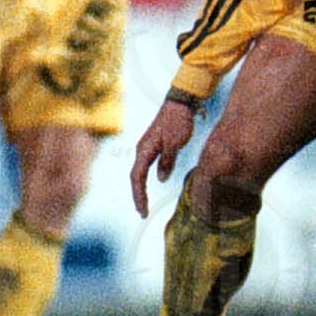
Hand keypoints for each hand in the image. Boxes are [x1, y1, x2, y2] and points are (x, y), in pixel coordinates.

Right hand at [130, 99, 195, 216]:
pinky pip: (145, 166)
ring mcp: (146, 147)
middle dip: (138, 196)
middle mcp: (141, 149)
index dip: (139, 195)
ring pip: (139, 172)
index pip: (137, 178)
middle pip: (135, 177)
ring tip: (144, 204)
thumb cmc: (178, 121)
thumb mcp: (175, 142)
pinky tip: (150, 184)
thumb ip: (167, 161)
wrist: (180, 102)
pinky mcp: (153, 145)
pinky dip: (145, 179)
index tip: (143, 211)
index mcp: (144, 150)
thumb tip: (161, 179)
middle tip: (143, 213)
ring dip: (140, 189)